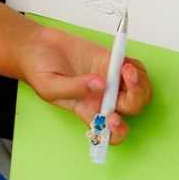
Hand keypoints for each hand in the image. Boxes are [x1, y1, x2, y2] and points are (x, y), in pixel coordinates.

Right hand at [14, 24, 150, 144]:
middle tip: (125, 80)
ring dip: (139, 82)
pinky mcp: (114, 64)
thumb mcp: (49, 85)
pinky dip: (137, 68)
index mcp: (88, 112)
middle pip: (132, 108)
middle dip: (135, 97)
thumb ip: (72, 89)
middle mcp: (103, 100)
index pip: (109, 133)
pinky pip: (137, 71)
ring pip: (140, 91)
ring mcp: (111, 82)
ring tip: (125, 68)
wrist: (38, 46)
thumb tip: (100, 85)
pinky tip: (124, 63)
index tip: (113, 119)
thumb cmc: (39, 70)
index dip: (117, 131)